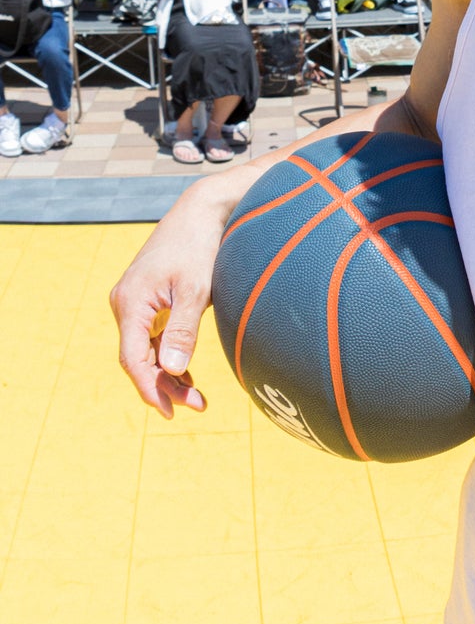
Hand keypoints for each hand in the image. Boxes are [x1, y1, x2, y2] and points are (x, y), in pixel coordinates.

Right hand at [110, 181, 237, 414]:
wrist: (200, 212)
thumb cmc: (200, 248)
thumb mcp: (196, 291)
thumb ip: (183, 331)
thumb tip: (173, 370)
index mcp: (130, 303)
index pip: (133, 359)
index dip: (151, 388)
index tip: (171, 411)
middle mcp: (125, 304)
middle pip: (139, 358)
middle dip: (165, 385)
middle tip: (197, 406)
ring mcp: (135, 301)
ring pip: (146, 349)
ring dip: (168, 373)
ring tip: (196, 397)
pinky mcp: (148, 299)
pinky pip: (152, 336)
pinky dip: (168, 355)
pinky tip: (186, 374)